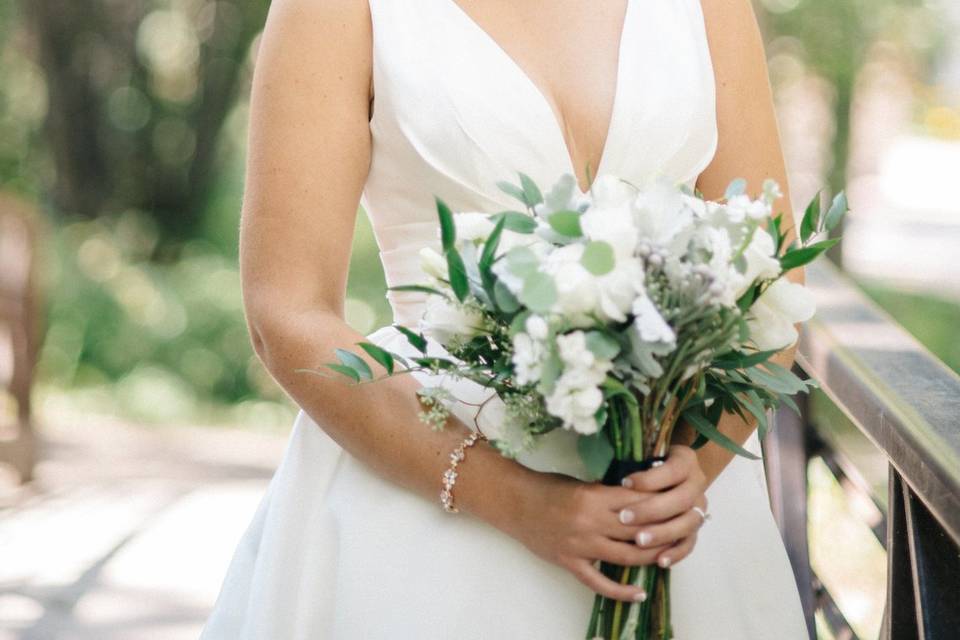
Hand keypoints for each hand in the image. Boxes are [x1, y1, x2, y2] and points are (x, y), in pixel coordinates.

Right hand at [505, 468, 686, 602]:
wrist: (515, 502)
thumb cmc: (548, 488)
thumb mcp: (582, 484)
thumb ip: (608, 494)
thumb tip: (640, 501)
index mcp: (594, 497)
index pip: (638, 504)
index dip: (660, 507)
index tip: (677, 508)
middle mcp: (590, 523)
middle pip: (637, 532)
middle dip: (663, 533)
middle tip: (682, 534)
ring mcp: (580, 546)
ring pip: (625, 557)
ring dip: (650, 559)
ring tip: (668, 558)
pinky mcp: (570, 563)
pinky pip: (599, 582)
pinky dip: (620, 591)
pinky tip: (639, 592)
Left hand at [617, 444, 708, 569]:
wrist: (674, 474)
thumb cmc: (650, 462)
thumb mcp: (645, 454)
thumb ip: (635, 462)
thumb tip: (610, 470)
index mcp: (685, 461)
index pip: (671, 470)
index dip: (649, 479)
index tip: (624, 483)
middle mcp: (697, 484)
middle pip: (680, 500)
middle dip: (652, 510)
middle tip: (624, 517)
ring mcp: (699, 507)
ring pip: (687, 524)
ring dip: (663, 533)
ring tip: (639, 540)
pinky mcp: (695, 527)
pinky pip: (690, 543)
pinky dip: (676, 553)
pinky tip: (660, 561)